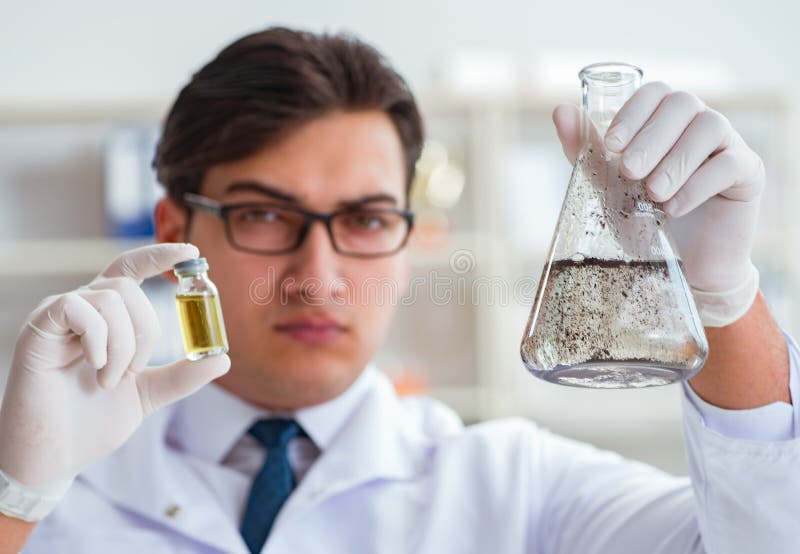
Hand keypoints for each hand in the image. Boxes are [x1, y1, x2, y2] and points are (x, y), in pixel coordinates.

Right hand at [0, 243, 230, 492]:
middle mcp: (83, 308)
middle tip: (134, 371)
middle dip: (146, 328)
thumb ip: (182, 376)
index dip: (160, 255)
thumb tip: (223, 359)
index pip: (132, 269)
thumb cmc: (92, 422)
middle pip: (128, 285)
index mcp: (108, 317)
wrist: (54, 456)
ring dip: (123, 343)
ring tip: (109, 380)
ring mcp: (59, 316)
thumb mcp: (148, 394)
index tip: (192, 253)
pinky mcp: (38, 328)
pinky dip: (98, 338)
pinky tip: (94, 367)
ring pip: (111, 297)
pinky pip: (78, 307)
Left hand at [553, 82, 763, 326]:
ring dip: (675, 161)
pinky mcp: (749, 173)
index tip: (612, 145)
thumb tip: (560, 110)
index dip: (633, 112)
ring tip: (652, 195)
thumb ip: (586, 150)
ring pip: (710, 126)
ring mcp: (728, 144)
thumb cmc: (643, 219)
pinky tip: (674, 208)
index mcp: (665, 120)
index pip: (655, 92)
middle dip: (651, 138)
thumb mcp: (607, 185)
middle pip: (682, 104)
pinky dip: (698, 185)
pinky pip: (730, 163)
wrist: (683, 265)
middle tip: (629, 172)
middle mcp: (699, 123)